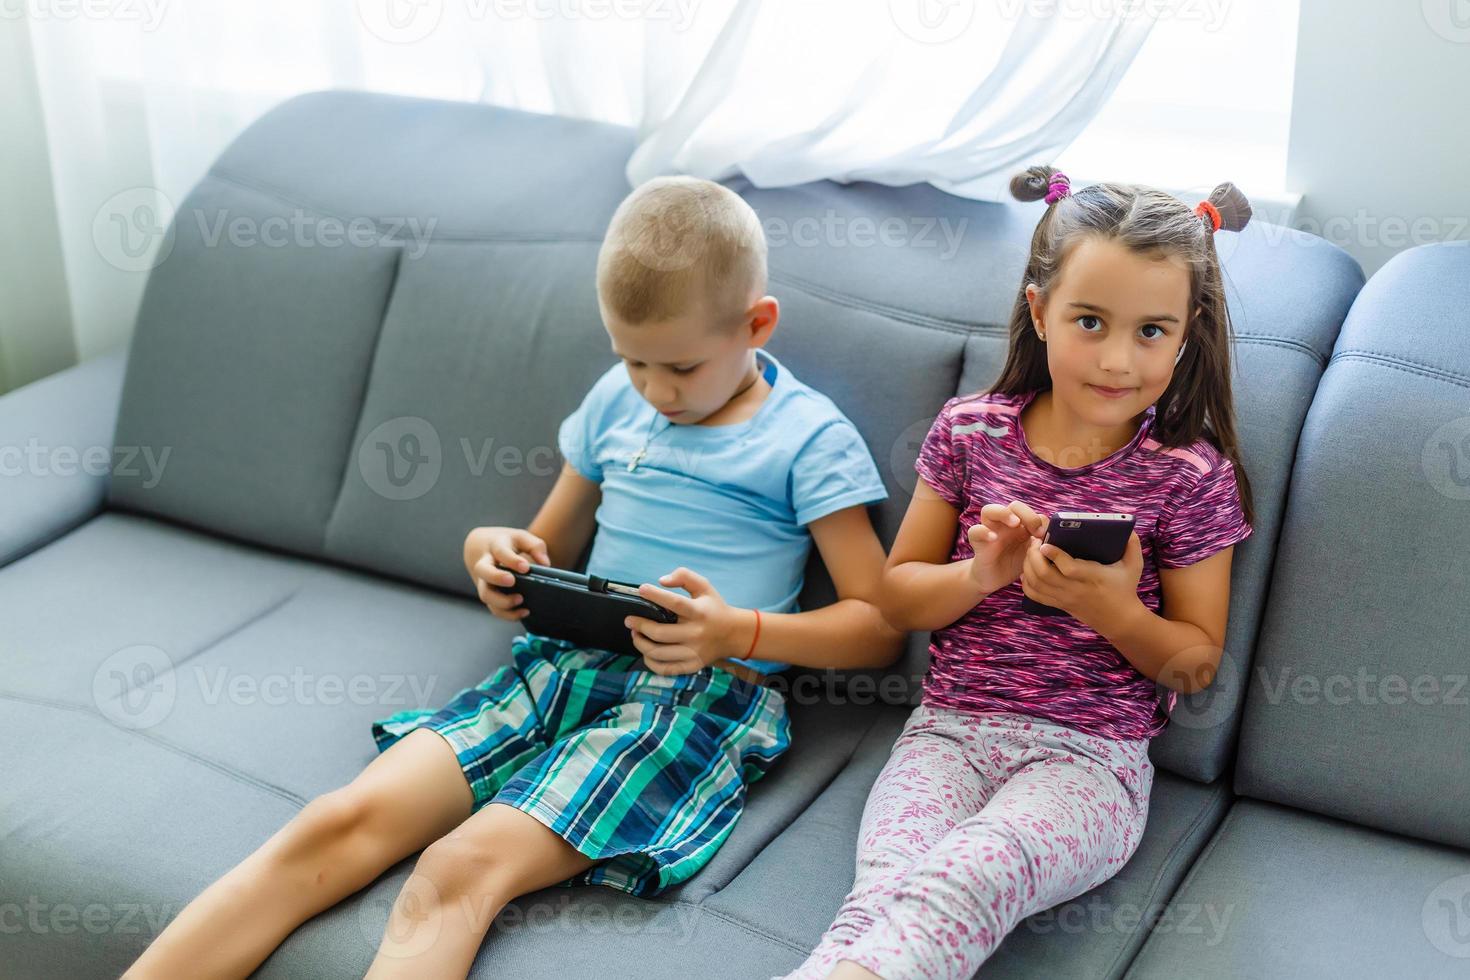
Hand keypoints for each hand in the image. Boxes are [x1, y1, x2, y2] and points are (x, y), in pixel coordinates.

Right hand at [465, 526, 549, 621]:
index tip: (525, 567)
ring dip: (502, 601)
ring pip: (485, 594)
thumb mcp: (521, 538)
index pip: (501, 552)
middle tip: (512, 581)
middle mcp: (485, 564)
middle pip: (483, 571)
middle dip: (496, 577)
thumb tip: (545, 564)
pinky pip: (493, 608)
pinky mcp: (488, 595)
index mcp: (495, 546)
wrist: (480, 547)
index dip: (512, 560)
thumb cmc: (507, 543)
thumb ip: (535, 546)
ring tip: (520, 600)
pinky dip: (507, 614)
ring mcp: (483, 581)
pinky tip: (524, 612)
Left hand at [625, 567, 747, 675]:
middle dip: (639, 625)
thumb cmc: (714, 608)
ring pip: (658, 653)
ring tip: (635, 634)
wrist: (734, 634)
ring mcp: (694, 652)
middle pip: (660, 633)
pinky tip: (645, 652)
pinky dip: (650, 662)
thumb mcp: (704, 586)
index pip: (674, 603)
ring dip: (640, 643)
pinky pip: (665, 669)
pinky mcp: (692, 665)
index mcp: (699, 612)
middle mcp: (696, 633)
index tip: (641, 590)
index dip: (655, 595)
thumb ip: (684, 576)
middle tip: (629, 620)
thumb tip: (661, 581)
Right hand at [966, 501, 1048, 594]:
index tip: (1045, 534)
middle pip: (1014, 506)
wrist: (994, 579)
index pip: (1031, 512)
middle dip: (1026, 513)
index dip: (1039, 519)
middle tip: (1035, 529)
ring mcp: (990, 530)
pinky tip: (993, 538)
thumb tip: (1055, 536)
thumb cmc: (1014, 563)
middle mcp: (1005, 524)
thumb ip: (1041, 544)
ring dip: (1004, 513)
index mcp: (1021, 525)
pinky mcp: (978, 542)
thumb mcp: (1032, 554)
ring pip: (990, 510)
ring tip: (1015, 523)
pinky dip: (983, 531)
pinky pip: (975, 530)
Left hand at [1020, 529, 1144, 629]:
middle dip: (1033, 556)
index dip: (1054, 555)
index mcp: (1092, 577)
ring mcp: (1064, 598)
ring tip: (1031, 552)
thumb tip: (1129, 527)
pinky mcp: (1059, 604)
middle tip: (1035, 542)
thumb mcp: (1134, 565)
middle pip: (1044, 575)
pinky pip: (1035, 595)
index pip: (1069, 568)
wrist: (1120, 619)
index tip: (1045, 543)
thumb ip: (1133, 544)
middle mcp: (1075, 589)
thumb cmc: (1125, 588)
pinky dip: (1027, 582)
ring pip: (1036, 584)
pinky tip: (1028, 570)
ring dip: (1028, 566)